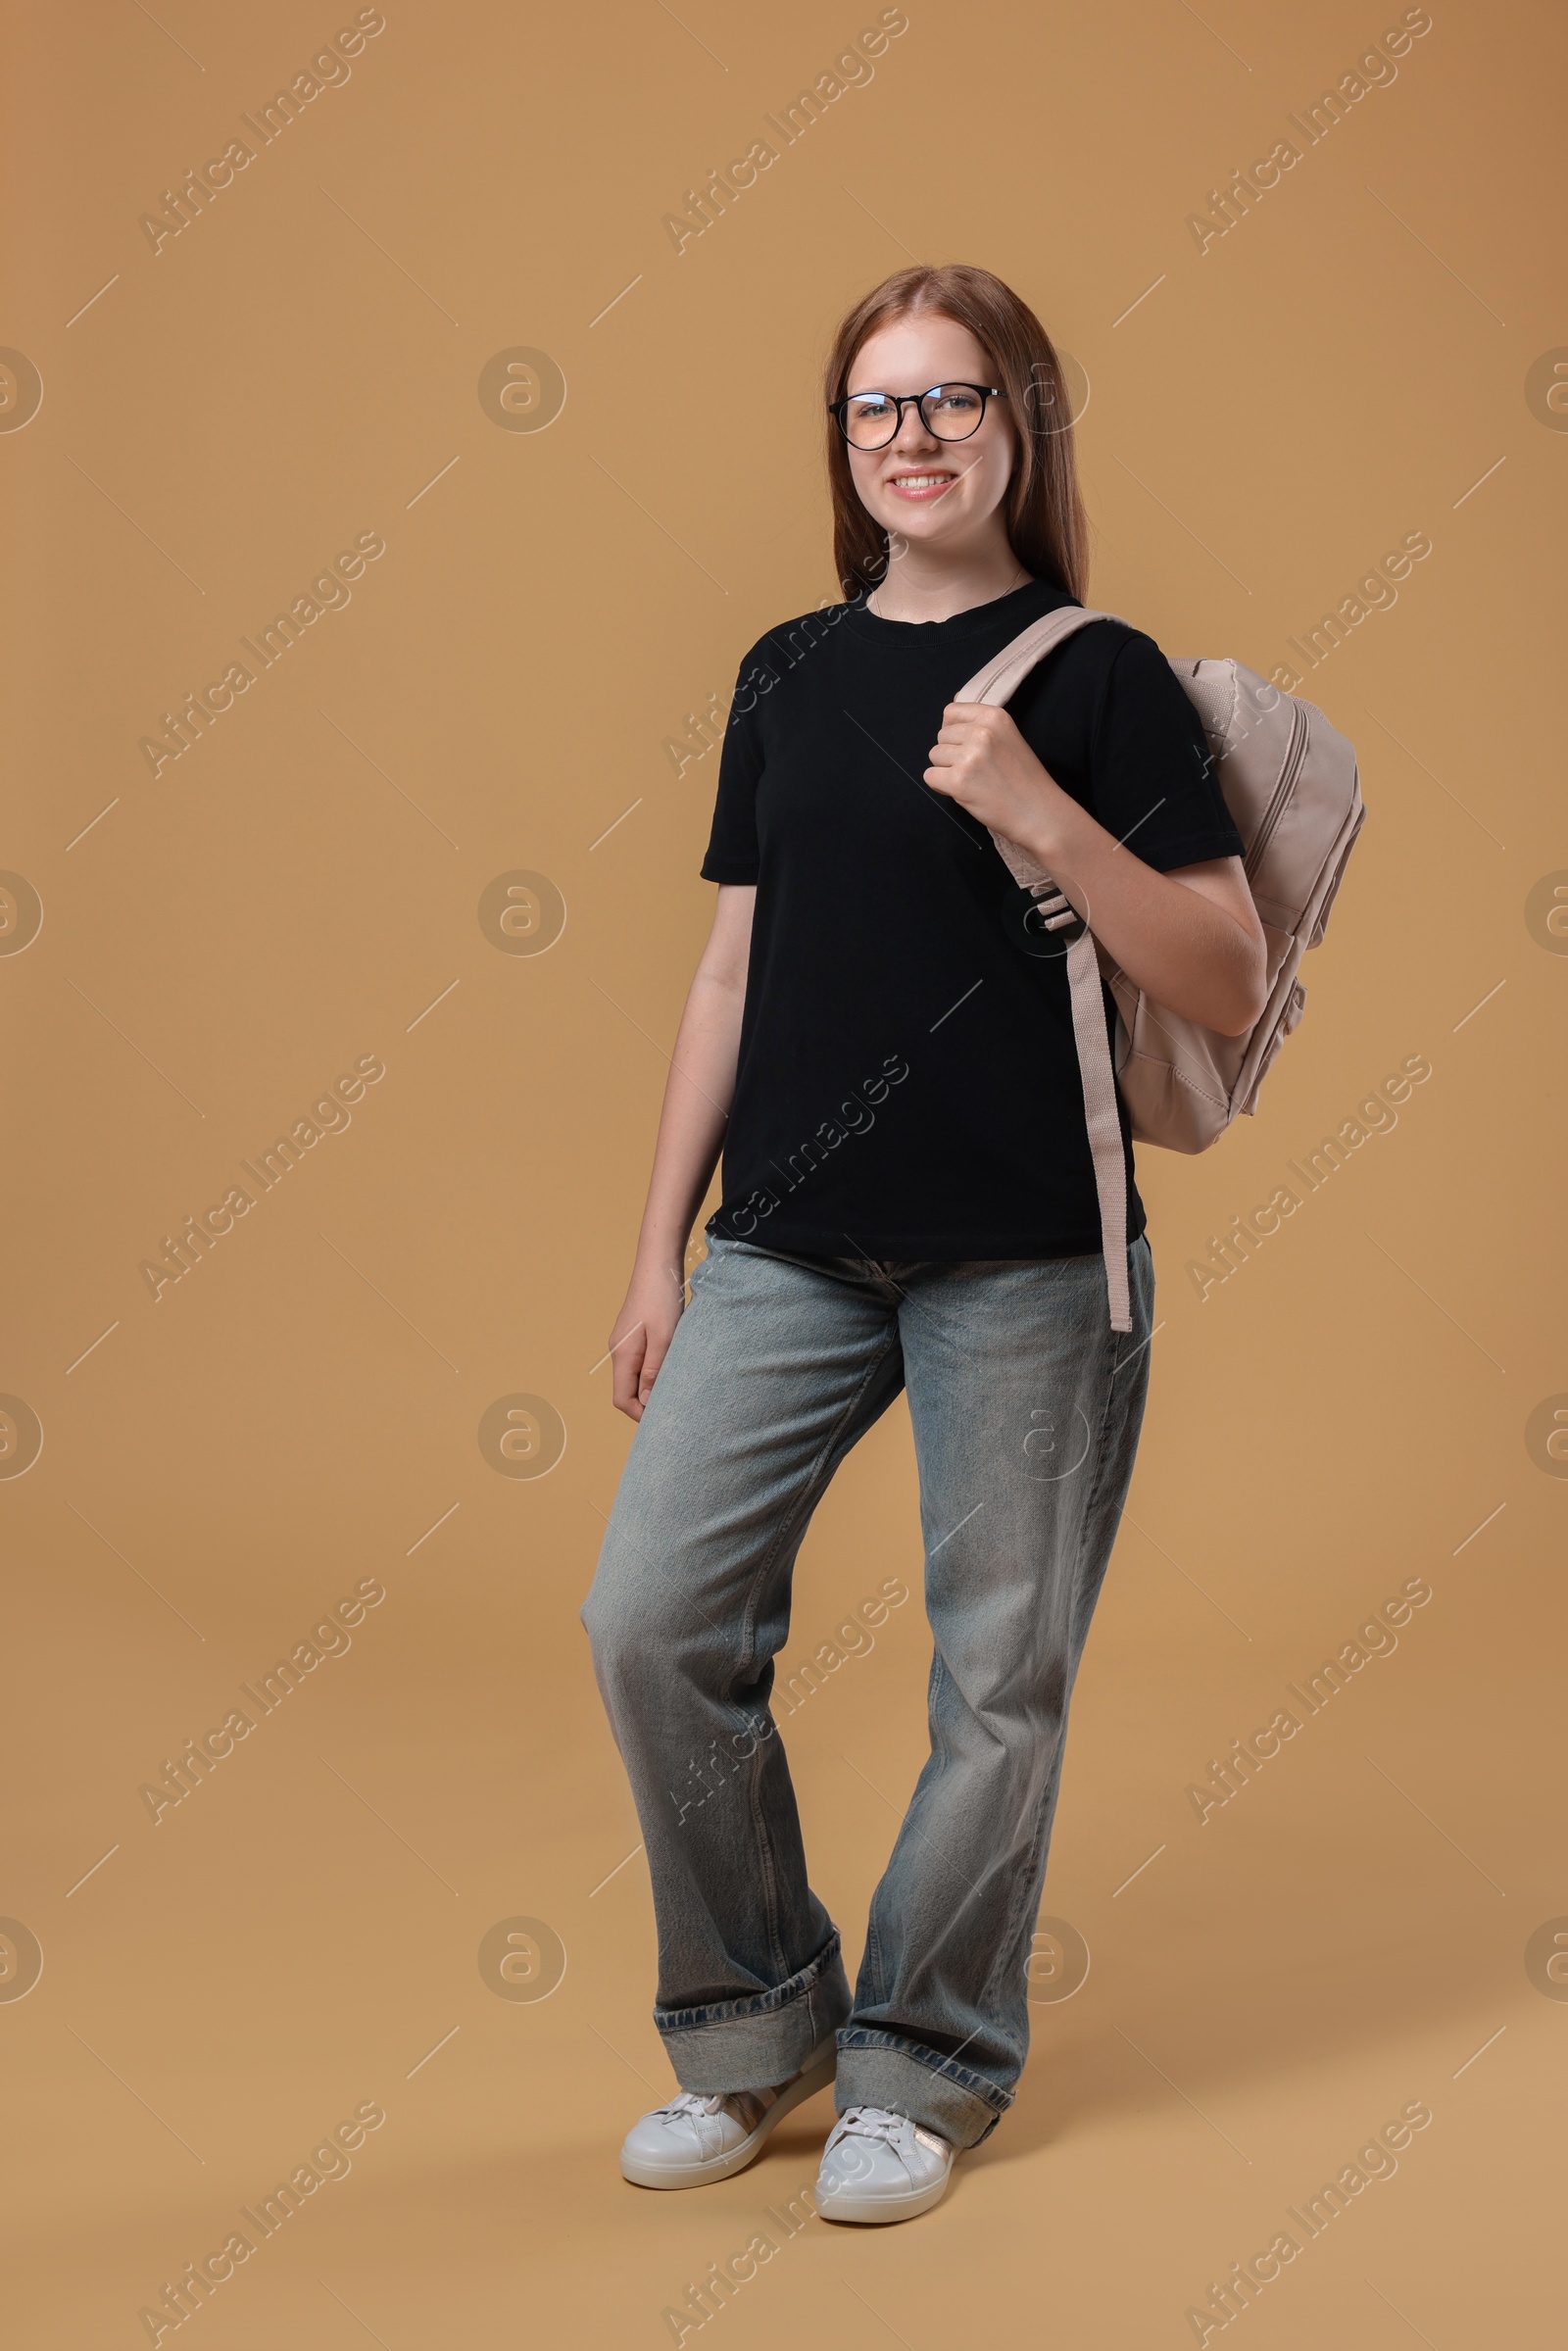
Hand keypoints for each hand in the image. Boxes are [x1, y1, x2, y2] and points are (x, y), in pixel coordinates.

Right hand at [607, 1258, 686, 1420]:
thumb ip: (655, 1371)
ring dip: (651, 1387)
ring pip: (634, 1376)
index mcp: (623, 1355)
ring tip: (676, 1390)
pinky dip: (653, 1372)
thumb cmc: (662, 1298)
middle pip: (626, 1390)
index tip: (663, 1420)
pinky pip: (640, 1362)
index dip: (640, 1415)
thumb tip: (648, 1402)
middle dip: (646, 1404)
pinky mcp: (635, 1334)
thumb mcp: (664, 1338)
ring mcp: (625, 1342)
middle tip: (674, 1410)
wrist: (657, 1264)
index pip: (622, 1399)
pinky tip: (673, 1368)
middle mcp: (619, 1350)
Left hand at [924, 702, 1069, 851]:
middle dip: (951, 754)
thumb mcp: (1008, 737)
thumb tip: (951, 705)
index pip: (951, 711)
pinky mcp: (959, 781)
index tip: (969, 747)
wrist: (1039, 812)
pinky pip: (930, 776)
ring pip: (934, 756)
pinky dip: (941, 786)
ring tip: (973, 781)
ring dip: (946, 770)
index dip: (954, 731)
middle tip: (976, 770)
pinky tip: (964, 792)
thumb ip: (980, 723)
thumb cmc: (1024, 779)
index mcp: (994, 716)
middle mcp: (981, 732)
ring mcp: (969, 756)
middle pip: (941, 736)